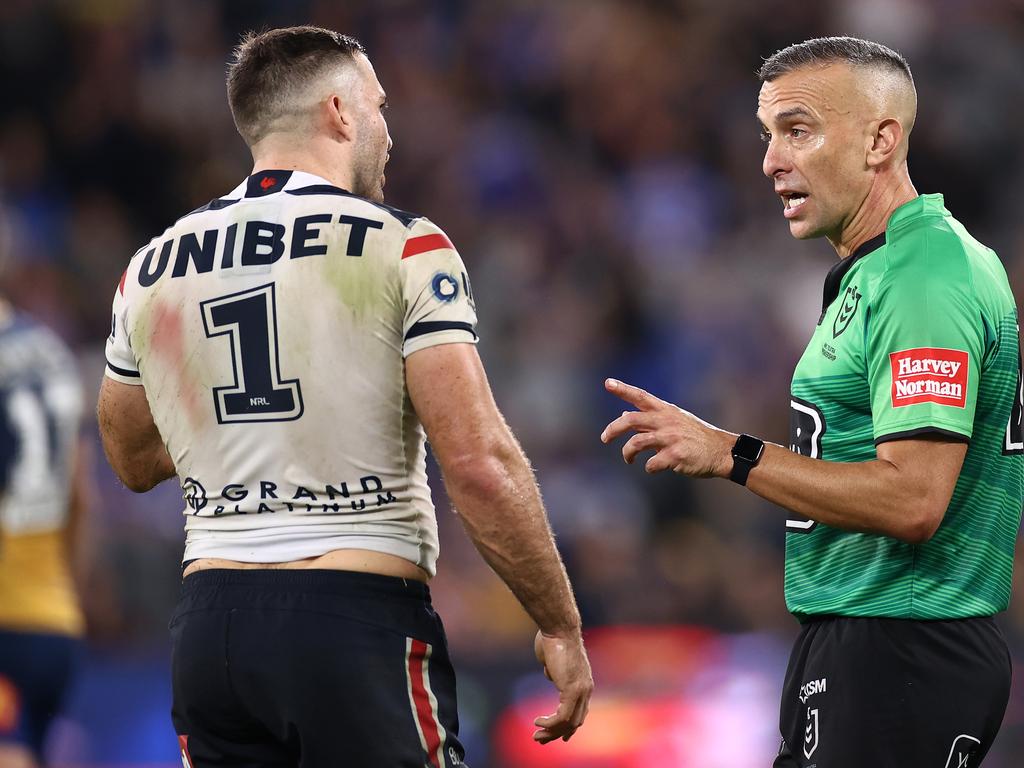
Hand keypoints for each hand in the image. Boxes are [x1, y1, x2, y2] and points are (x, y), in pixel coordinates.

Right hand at [532, 630, 593, 743]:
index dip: (568, 724)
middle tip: (541, 739)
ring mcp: (581, 690)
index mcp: (584, 682)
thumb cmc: (553, 638)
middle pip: (575, 720)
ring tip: (536, 736)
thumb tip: (549, 673)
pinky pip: (562, 716)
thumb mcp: (553, 659)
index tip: (556, 733)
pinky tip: (537, 721)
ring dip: (551, 732)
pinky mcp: (572, 690)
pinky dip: (549, 723)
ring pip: (569, 722)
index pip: (580, 711)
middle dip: (558, 733)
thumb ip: (553, 669)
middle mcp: (586, 689)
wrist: (558, 628)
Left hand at [600, 378, 733, 476]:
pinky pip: (651, 464)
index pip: (641, 396)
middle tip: (604, 438)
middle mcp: (666, 421)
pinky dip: (649, 467)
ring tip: (629, 460)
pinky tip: (654, 468)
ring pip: (636, 444)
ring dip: (627, 454)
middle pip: (630, 420)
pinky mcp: (676, 455)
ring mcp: (671, 438)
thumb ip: (649, 419)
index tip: (607, 383)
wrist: (721, 451)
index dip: (623, 389)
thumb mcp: (674, 420)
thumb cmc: (695, 436)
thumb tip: (622, 415)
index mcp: (666, 410)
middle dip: (613, 429)